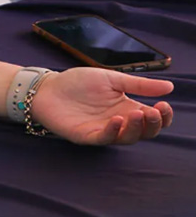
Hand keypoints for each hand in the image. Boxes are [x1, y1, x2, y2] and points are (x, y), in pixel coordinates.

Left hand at [30, 68, 173, 144]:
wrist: (47, 87)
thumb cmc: (77, 82)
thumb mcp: (111, 79)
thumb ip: (138, 84)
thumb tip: (170, 86)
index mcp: (126, 107)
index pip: (151, 118)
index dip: (162, 116)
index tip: (164, 105)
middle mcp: (118, 122)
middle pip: (144, 132)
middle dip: (153, 124)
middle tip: (154, 112)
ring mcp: (103, 130)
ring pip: (127, 137)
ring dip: (135, 128)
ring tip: (137, 113)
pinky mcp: (87, 136)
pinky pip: (104, 138)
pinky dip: (113, 131)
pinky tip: (117, 119)